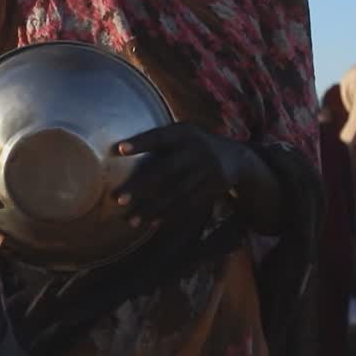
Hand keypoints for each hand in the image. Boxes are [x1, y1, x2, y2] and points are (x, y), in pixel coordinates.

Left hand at [113, 123, 252, 229]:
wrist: (237, 157)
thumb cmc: (194, 144)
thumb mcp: (183, 133)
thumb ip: (160, 139)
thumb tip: (119, 149)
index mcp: (185, 132)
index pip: (160, 136)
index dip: (141, 142)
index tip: (119, 149)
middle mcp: (197, 151)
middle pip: (165, 170)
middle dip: (140, 186)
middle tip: (118, 200)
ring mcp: (207, 171)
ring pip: (175, 193)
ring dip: (151, 208)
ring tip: (130, 221)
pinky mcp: (212, 188)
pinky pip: (187, 204)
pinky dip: (169, 215)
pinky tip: (151, 223)